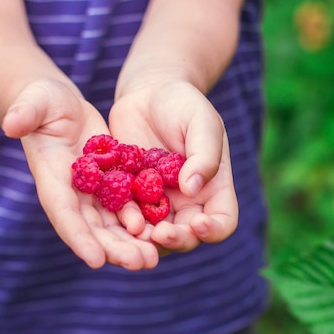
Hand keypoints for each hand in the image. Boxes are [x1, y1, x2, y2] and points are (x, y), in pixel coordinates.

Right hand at [1, 78, 159, 269]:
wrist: (62, 107)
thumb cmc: (44, 101)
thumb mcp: (36, 101)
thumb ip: (25, 111)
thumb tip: (11, 124)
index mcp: (51, 179)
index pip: (64, 213)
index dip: (79, 238)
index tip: (97, 261)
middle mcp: (72, 195)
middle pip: (93, 229)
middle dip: (114, 249)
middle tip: (140, 264)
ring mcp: (92, 195)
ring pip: (112, 226)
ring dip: (131, 244)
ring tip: (152, 260)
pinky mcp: (111, 188)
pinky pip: (128, 210)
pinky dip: (143, 224)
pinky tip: (162, 236)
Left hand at [109, 79, 238, 252]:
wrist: (148, 92)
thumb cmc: (183, 103)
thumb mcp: (201, 121)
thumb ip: (204, 154)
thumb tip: (192, 189)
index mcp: (213, 188)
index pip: (222, 222)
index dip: (213, 230)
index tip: (197, 223)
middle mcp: (188, 203)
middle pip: (187, 237)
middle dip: (175, 240)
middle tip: (159, 234)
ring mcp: (158, 203)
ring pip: (154, 235)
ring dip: (145, 240)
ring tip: (134, 232)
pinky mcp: (130, 197)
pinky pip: (126, 218)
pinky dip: (120, 223)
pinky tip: (111, 219)